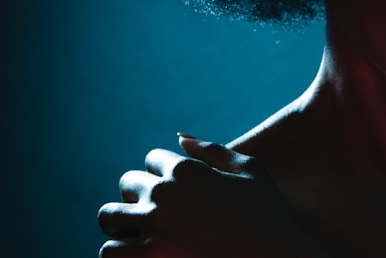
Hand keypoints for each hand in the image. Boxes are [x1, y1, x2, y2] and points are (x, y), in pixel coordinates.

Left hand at [98, 135, 326, 257]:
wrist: (276, 256)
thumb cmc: (269, 213)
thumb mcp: (250, 170)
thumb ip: (213, 150)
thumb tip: (179, 138)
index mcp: (187, 169)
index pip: (151, 160)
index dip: (163, 174)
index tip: (177, 192)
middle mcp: (164, 193)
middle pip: (127, 184)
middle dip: (140, 196)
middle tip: (159, 215)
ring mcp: (154, 226)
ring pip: (109, 216)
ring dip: (121, 223)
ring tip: (139, 235)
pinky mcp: (150, 257)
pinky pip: (108, 251)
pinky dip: (118, 252)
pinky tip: (139, 255)